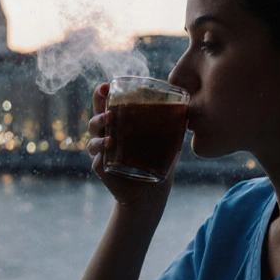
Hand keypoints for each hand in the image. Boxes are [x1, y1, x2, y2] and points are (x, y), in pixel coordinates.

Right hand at [87, 83, 173, 210]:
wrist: (150, 194)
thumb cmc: (156, 164)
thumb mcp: (166, 143)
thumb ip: (172, 127)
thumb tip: (187, 109)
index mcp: (118, 128)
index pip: (105, 107)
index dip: (101, 95)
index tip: (106, 85)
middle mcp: (106, 138)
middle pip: (95, 119)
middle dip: (98, 107)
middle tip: (110, 103)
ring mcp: (102, 154)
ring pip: (92, 137)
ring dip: (98, 125)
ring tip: (110, 120)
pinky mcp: (102, 169)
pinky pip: (97, 158)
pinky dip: (101, 149)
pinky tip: (110, 144)